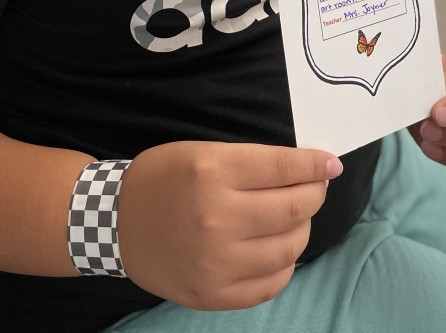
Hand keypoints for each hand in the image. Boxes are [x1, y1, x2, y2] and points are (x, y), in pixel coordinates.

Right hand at [117, 141, 340, 309]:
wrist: (114, 224)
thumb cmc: (162, 178)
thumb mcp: (201, 152)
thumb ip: (251, 161)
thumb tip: (306, 168)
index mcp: (212, 172)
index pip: (284, 169)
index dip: (315, 165)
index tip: (331, 164)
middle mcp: (217, 218)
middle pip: (293, 208)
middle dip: (315, 194)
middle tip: (317, 187)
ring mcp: (216, 262)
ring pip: (288, 248)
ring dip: (303, 229)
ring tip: (295, 218)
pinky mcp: (213, 294)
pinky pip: (270, 284)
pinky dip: (285, 264)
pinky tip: (278, 248)